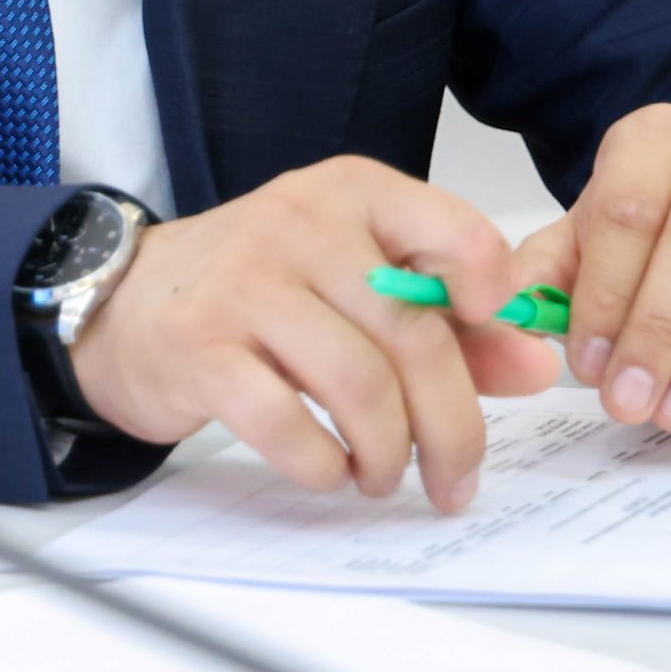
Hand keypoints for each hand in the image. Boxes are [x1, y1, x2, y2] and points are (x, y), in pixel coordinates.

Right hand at [70, 156, 560, 511]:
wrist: (133, 300)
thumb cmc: (259, 289)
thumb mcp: (356, 281)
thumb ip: (449, 320)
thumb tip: (538, 365)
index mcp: (352, 193)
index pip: (454, 230)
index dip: (494, 298)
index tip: (501, 355)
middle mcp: (301, 222)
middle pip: (413, 334)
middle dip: (451, 427)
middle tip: (455, 478)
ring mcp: (246, 281)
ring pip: (358, 385)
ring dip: (388, 454)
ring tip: (383, 473)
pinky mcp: (201, 346)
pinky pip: (289, 425)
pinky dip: (324, 468)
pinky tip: (328, 471)